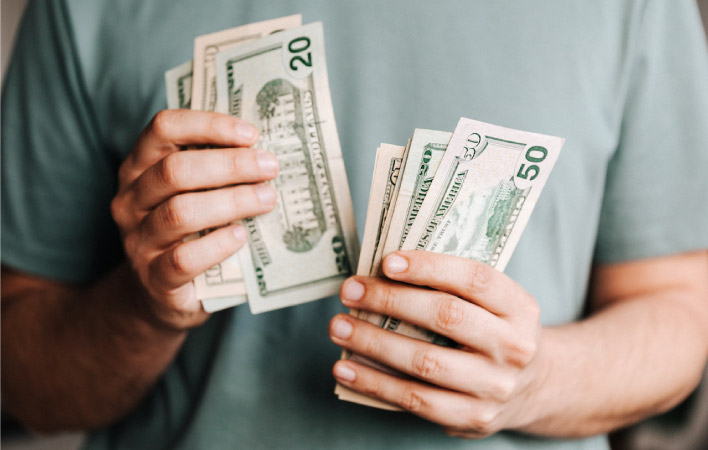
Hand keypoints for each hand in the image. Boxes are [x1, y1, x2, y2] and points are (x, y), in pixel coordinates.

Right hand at [111, 110, 278, 330]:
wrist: (161, 295)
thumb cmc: (188, 233)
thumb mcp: (194, 194)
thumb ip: (216, 171)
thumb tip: (266, 151)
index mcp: (139, 168)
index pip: (163, 128)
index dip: (209, 125)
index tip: (251, 134)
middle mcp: (130, 200)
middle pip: (175, 170)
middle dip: (230, 165)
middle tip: (270, 168)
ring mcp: (138, 240)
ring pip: (180, 213)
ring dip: (231, 202)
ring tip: (267, 199)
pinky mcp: (153, 279)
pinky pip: (183, 259)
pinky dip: (217, 245)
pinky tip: (241, 236)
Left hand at [329, 251, 541, 437]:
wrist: (532, 388)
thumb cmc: (494, 331)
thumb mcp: (494, 305)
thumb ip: (453, 287)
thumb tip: (383, 272)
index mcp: (520, 307)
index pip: (475, 279)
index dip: (429, 267)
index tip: (387, 262)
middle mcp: (513, 347)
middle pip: (446, 317)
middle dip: (390, 301)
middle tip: (350, 291)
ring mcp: (494, 386)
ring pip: (425, 362)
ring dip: (373, 343)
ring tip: (338, 327)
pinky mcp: (472, 417)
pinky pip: (415, 400)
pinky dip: (374, 383)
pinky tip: (346, 368)